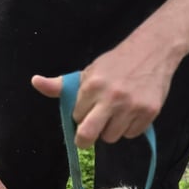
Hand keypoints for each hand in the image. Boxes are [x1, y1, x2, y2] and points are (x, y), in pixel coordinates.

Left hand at [32, 36, 175, 148]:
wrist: (153, 49)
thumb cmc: (116, 63)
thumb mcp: (88, 72)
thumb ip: (62, 85)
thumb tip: (35, 82)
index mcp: (92, 86)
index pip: (77, 118)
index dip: (80, 116)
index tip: (87, 109)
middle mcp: (112, 98)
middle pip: (88, 135)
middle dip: (85, 139)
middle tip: (89, 134)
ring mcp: (132, 106)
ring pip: (111, 137)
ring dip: (111, 130)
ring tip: (116, 113)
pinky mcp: (149, 112)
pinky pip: (132, 135)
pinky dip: (130, 128)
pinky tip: (131, 112)